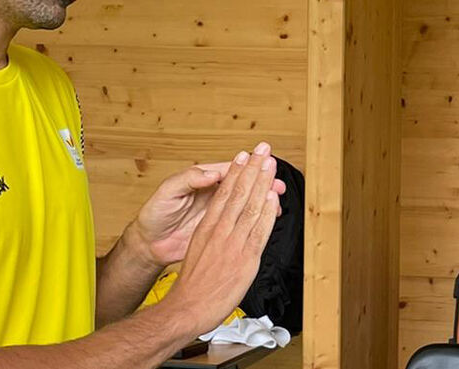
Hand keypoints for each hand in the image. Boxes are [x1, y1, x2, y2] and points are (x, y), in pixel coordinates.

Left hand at [132, 142, 285, 267]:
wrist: (150, 244)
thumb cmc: (154, 215)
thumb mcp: (167, 193)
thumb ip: (188, 179)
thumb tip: (210, 173)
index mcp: (202, 181)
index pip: (229, 170)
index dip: (247, 166)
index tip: (262, 162)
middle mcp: (212, 193)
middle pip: (242, 182)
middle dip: (261, 178)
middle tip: (277, 178)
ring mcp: (217, 210)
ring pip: (246, 200)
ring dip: (261, 196)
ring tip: (278, 196)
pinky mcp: (218, 227)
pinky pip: (241, 219)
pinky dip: (255, 216)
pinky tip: (266, 216)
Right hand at [165, 147, 280, 333]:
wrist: (186, 307)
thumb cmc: (193, 283)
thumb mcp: (199, 249)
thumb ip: (214, 233)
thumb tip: (228, 224)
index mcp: (207, 227)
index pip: (224, 192)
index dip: (236, 172)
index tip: (245, 156)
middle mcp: (219, 230)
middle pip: (238, 193)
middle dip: (252, 168)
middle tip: (263, 150)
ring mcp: (232, 243)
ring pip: (250, 206)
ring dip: (262, 183)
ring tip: (271, 165)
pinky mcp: (244, 258)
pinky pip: (258, 230)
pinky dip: (266, 213)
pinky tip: (272, 199)